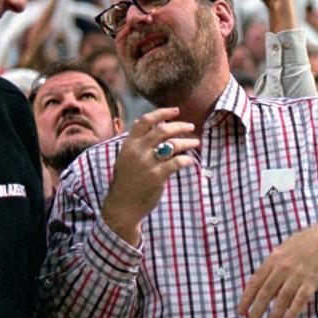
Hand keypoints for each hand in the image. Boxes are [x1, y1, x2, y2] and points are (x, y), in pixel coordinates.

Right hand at [101, 107, 198, 244]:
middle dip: (180, 126)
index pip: (146, 121)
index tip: (176, 110)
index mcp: (129, 144)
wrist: (122, 206)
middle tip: (191, 127)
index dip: (162, 113)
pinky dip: (186, 160)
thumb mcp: (124, 157)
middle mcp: (137, 151)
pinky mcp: (157, 177)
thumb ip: (134, 141)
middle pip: (163, 130)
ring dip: (187, 142)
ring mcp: (147, 164)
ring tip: (195, 143)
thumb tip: (140, 121)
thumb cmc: (126, 181)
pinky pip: (177, 163)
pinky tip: (190, 161)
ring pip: (173, 145)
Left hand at [237, 219, 317, 317]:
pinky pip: (299, 301)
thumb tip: (267, 290)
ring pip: (281, 301)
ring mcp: (298, 275)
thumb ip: (274, 268)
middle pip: (265, 294)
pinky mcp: (312, 282)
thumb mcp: (285, 250)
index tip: (240, 313)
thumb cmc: (307, 243)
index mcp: (274, 259)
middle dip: (256, 314)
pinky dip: (291, 313)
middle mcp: (283, 268)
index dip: (246, 299)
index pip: (255, 282)